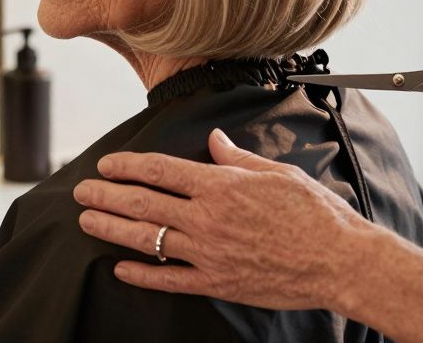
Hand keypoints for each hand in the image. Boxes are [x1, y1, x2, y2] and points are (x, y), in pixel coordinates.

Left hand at [73, 129, 373, 311]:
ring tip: (86, 221)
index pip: (160, 170)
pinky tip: (119, 267)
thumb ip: (238, 158)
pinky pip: (169, 280)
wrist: (341, 261)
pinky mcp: (217, 283)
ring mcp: (209, 253)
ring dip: (112, 228)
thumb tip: (215, 141)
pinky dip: (141, 274)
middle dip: (106, 194)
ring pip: (147, 238)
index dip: (127, 165)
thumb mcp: (277, 172)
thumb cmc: (315, 212)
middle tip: (81, 191)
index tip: (106, 163)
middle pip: (144, 202)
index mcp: (221, 185)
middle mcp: (208, 218)